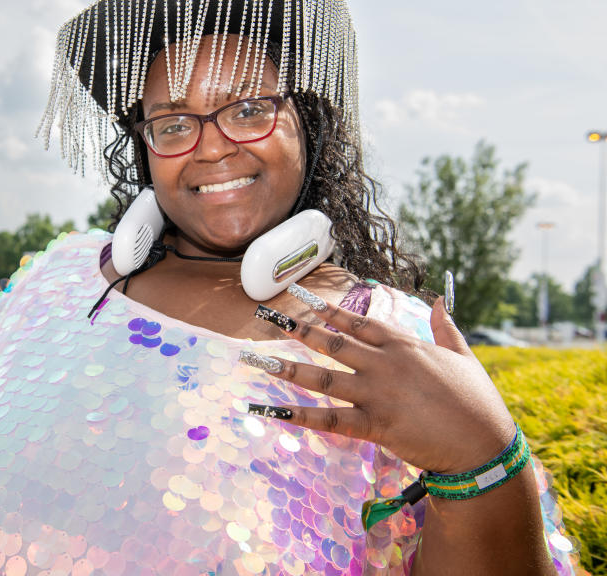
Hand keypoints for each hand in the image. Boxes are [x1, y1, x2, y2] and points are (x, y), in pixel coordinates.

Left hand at [264, 297, 515, 473]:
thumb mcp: (464, 356)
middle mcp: (385, 364)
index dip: (326, 309)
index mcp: (403, 345)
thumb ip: (446, 328)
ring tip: (258, 360)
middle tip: (267, 317)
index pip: (357, 321)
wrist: (485, 446)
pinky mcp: (375, 425)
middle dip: (297, 328)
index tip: (300, 297)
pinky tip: (273, 410)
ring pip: (323, 377)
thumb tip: (440, 301)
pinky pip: (329, 419)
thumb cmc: (477, 401)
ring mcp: (377, 394)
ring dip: (288, 368)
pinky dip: (300, 415)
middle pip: (332, 341)